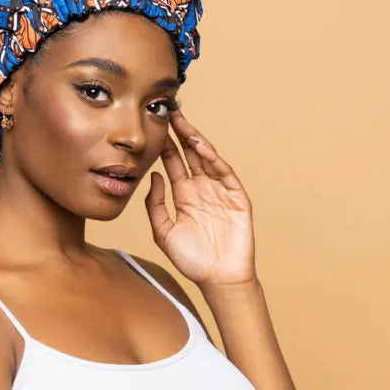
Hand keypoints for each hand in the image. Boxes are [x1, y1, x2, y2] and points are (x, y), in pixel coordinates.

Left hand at [143, 108, 256, 287]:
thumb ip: (155, 206)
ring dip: (196, 141)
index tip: (155, 126)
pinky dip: (213, 159)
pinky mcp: (236, 197)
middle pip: (190, 154)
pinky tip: (200, 147)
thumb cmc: (191, 259)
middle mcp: (201, 189)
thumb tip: (153, 176)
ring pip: (207, 159)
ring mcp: (219, 191)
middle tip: (170, 111)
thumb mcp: (163, 232)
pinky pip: (224, 174)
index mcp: (184, 196)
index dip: (166, 145)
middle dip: (180, 133)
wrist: (218, 278)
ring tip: (183, 123)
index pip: (173, 163)